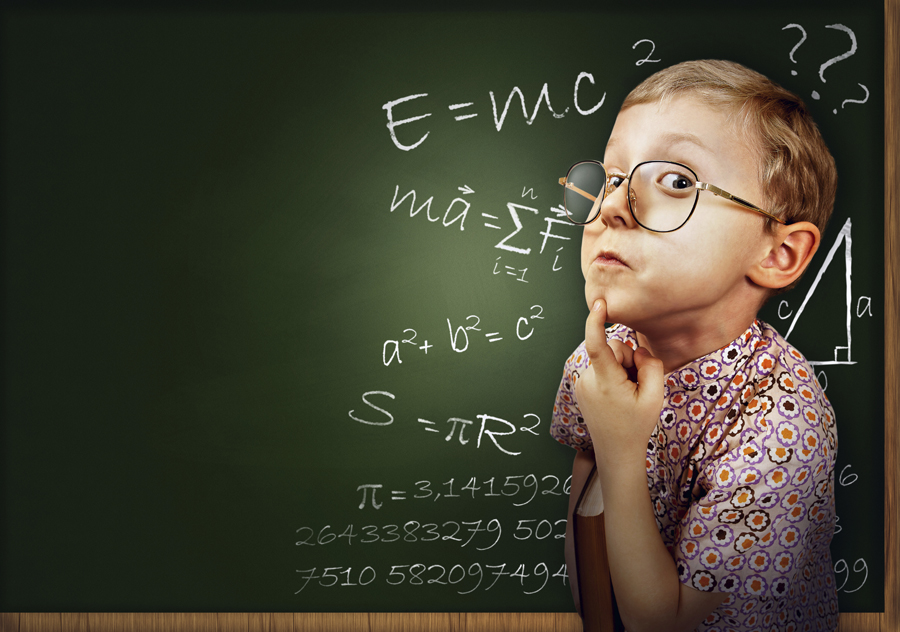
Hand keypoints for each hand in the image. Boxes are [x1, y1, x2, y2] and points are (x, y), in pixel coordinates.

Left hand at [574, 299, 664, 467]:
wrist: (616, 452)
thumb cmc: (637, 425)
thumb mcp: (655, 396)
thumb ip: (650, 365)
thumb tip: (638, 350)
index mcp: (606, 381)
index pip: (597, 345)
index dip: (596, 322)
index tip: (599, 304)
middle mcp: (588, 379)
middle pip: (613, 348)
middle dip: (628, 359)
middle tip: (637, 386)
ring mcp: (582, 383)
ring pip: (608, 359)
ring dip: (621, 369)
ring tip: (627, 394)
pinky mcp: (581, 386)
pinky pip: (601, 368)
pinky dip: (612, 376)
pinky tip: (618, 396)